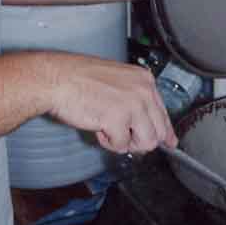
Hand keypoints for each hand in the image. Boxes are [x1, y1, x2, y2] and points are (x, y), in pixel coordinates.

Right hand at [46, 54, 177, 153]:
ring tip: (108, 128)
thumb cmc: (79, 80)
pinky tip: (98, 126)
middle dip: (140, 140)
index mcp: (144, 79)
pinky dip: (107, 142)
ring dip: (125, 142)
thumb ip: (136, 101)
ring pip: (146, 143)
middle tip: (121, 135)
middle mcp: (143, 90)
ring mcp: (132, 104)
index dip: (165, 132)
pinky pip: (121, 146)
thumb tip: (154, 127)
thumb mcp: (117, 82)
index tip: (169, 142)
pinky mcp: (118, 118)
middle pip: (159, 133)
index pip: (164, 113)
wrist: (57, 78)